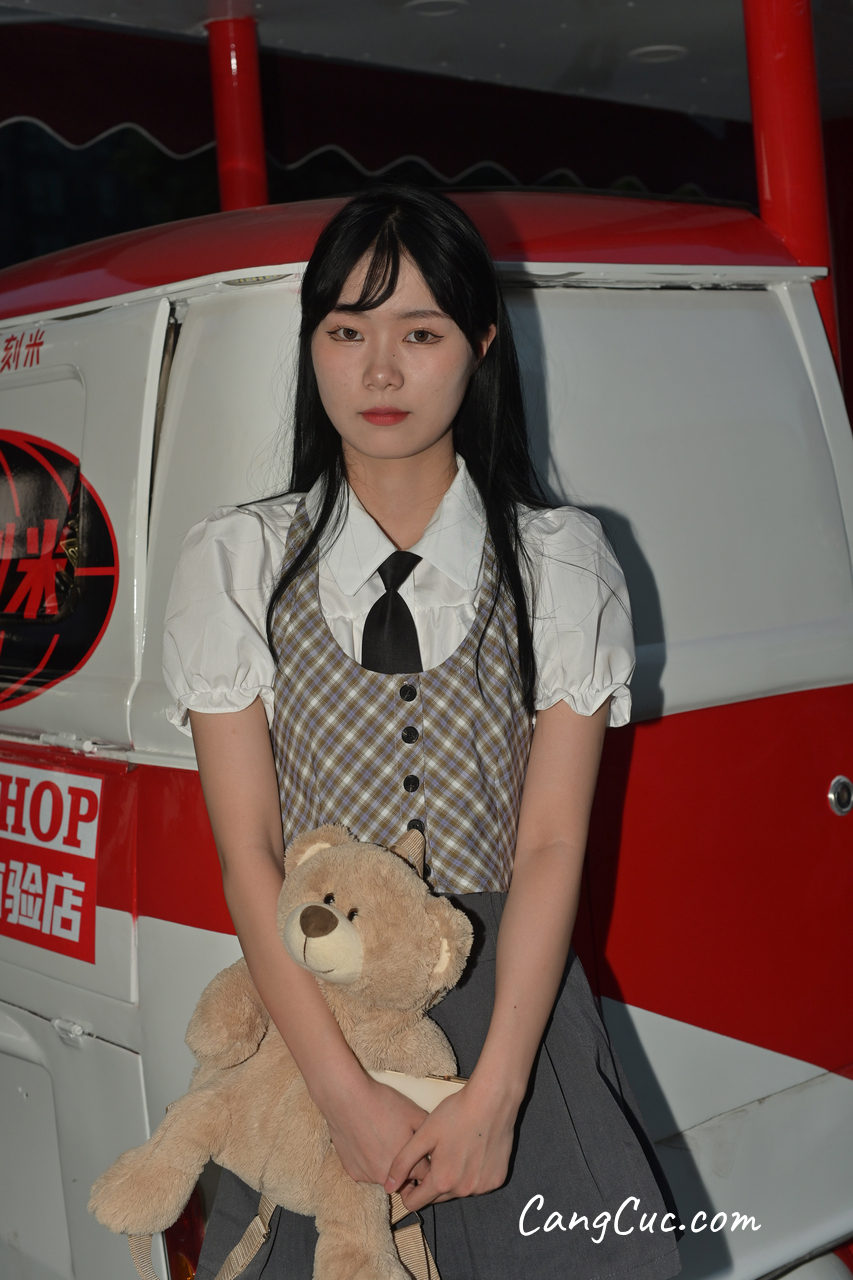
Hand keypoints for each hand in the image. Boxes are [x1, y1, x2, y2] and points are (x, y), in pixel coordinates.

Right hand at [323, 1075, 431, 1187]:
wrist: (347, 1098)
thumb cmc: (382, 1103)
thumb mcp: (414, 1113)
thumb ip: (428, 1133)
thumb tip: (435, 1144)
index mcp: (408, 1165)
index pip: (426, 1176)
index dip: (426, 1163)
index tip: (423, 1153)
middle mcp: (388, 1178)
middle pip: (405, 1178)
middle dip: (408, 1165)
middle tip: (401, 1141)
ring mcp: (368, 1176)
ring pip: (385, 1176)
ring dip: (388, 1164)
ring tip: (384, 1139)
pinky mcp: (353, 1172)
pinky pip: (367, 1171)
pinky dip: (370, 1161)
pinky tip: (368, 1141)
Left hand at [384, 1078, 518, 1210]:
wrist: (492, 1101)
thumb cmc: (456, 1113)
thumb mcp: (424, 1134)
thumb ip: (403, 1162)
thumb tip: (388, 1186)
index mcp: (442, 1181)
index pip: (415, 1203)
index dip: (407, 1189)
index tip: (410, 1173)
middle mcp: (464, 1190)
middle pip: (437, 1197)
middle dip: (430, 1182)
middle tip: (433, 1155)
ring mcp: (482, 1187)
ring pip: (457, 1191)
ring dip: (452, 1178)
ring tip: (453, 1150)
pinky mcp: (497, 1180)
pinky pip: (476, 1184)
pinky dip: (470, 1174)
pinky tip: (471, 1152)